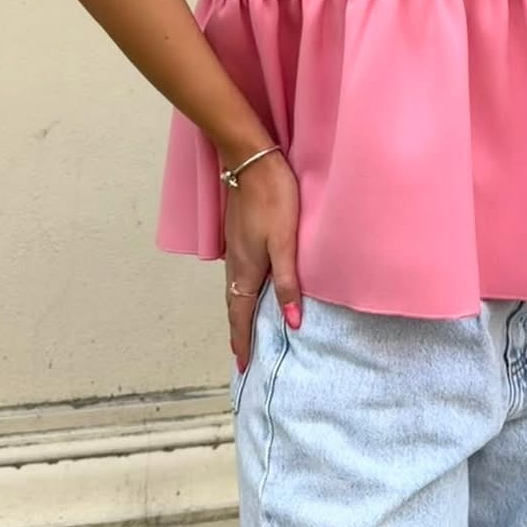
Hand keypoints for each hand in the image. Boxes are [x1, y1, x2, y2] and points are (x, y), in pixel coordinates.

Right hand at [223, 151, 300, 372]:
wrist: (252, 161)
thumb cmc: (273, 198)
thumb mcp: (285, 242)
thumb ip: (288, 281)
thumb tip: (292, 322)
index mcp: (246, 269)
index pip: (240, 314)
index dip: (242, 341)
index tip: (242, 365)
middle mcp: (235, 262)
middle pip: (233, 305)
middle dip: (238, 331)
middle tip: (242, 354)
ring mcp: (235, 247)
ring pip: (234, 289)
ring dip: (238, 311)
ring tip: (245, 327)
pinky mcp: (238, 234)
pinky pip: (237, 273)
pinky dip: (241, 290)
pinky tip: (250, 286)